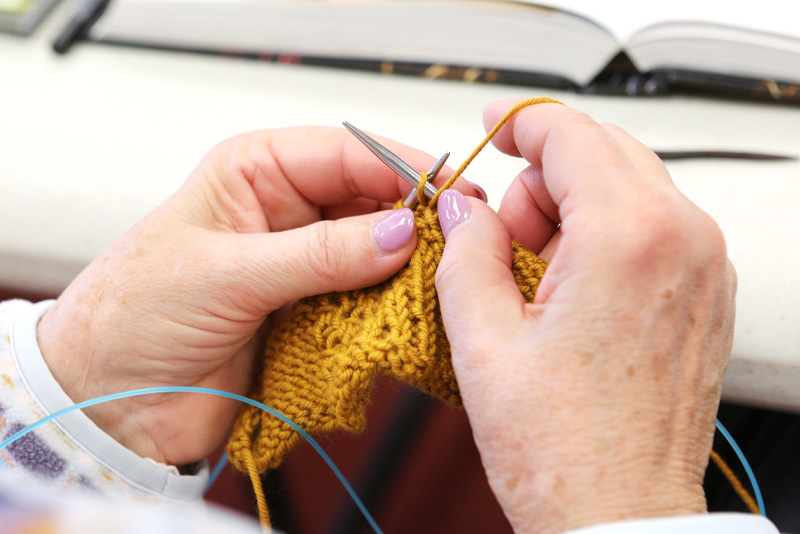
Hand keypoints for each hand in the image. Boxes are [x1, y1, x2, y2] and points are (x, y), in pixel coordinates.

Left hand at [37, 126, 474, 465]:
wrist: (108, 404)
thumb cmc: (134, 319)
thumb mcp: (226, 274)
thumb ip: (319, 253)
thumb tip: (401, 231)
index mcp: (253, 173)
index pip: (346, 153)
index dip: (403, 168)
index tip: (451, 193)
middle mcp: (283, 212)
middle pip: (370, 200)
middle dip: (414, 217)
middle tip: (464, 239)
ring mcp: (301, 263)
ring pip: (375, 251)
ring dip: (409, 265)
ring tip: (451, 276)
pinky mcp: (311, 311)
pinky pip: (366, 298)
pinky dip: (393, 305)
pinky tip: (419, 310)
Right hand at [435, 101, 736, 532]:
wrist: (619, 513)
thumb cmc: (564, 450)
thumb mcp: (482, 339)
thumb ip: (465, 250)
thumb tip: (465, 210)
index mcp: (627, 239)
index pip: (572, 134)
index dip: (522, 122)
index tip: (496, 127)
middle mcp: (684, 240)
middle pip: (604, 151)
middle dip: (542, 179)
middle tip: (501, 238)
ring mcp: (705, 266)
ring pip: (628, 186)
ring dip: (572, 210)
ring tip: (534, 282)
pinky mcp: (707, 292)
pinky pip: (651, 225)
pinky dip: (604, 235)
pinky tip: (569, 292)